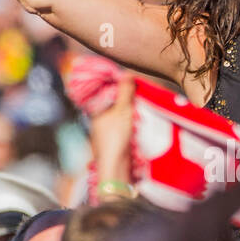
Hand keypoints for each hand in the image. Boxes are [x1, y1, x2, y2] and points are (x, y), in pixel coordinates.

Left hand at [91, 73, 134, 187]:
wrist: (116, 167)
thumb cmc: (115, 138)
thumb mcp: (122, 111)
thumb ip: (125, 92)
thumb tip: (127, 73)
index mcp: (96, 108)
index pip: (106, 89)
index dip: (118, 81)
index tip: (131, 76)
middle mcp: (99, 117)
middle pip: (114, 99)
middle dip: (126, 93)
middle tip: (140, 86)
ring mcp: (107, 127)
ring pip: (120, 110)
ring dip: (131, 105)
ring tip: (142, 99)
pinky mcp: (116, 136)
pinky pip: (124, 120)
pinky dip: (132, 116)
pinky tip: (140, 116)